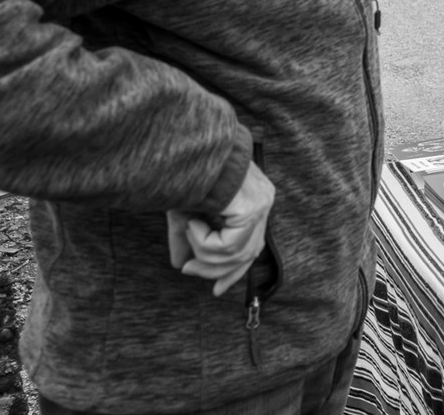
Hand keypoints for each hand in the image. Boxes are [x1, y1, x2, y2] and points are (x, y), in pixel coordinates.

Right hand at [167, 161, 274, 296]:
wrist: (185, 152)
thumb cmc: (186, 175)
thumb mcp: (186, 212)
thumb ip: (187, 239)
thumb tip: (180, 264)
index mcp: (253, 200)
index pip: (252, 245)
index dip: (234, 272)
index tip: (218, 291)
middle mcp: (263, 202)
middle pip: (248, 254)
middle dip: (217, 270)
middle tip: (189, 270)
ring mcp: (261, 205)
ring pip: (236, 254)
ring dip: (205, 253)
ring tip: (187, 232)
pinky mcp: (252, 209)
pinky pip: (228, 246)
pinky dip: (204, 242)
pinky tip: (193, 223)